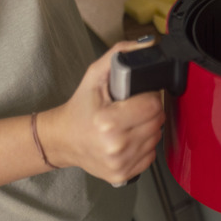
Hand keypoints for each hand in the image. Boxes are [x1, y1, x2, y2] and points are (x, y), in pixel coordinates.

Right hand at [38, 40, 164, 184]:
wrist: (62, 140)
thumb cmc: (80, 108)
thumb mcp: (95, 76)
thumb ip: (121, 54)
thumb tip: (148, 45)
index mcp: (108, 121)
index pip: (154, 105)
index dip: (148, 97)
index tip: (137, 97)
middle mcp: (115, 145)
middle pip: (157, 121)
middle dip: (148, 112)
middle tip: (131, 109)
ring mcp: (120, 162)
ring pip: (156, 137)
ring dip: (147, 128)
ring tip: (128, 123)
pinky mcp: (123, 174)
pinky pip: (151, 155)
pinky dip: (144, 145)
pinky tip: (128, 138)